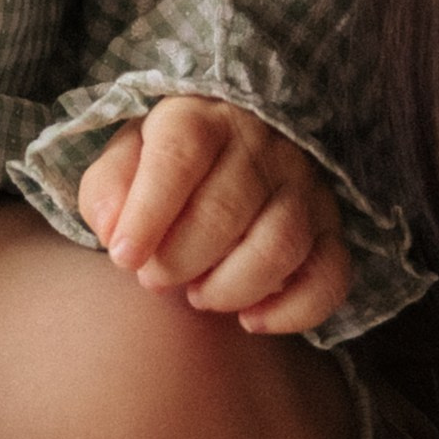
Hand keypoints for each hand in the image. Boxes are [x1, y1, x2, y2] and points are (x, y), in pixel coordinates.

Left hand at [77, 97, 350, 335]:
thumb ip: (108, 189)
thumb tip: (110, 229)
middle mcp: (262, 146)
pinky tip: (251, 319)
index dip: (148, 213)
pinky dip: (293, 311)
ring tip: (198, 296)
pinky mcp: (331, 228)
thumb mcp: (126, 158)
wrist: (235, 147)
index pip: (180, 156)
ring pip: (280, 246)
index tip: (123, 256)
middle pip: (227, 209)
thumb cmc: (170, 163)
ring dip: (231, 287)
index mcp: (202, 119)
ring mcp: (304, 187)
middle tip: (154, 279)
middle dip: (180, 259)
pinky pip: (329, 277)